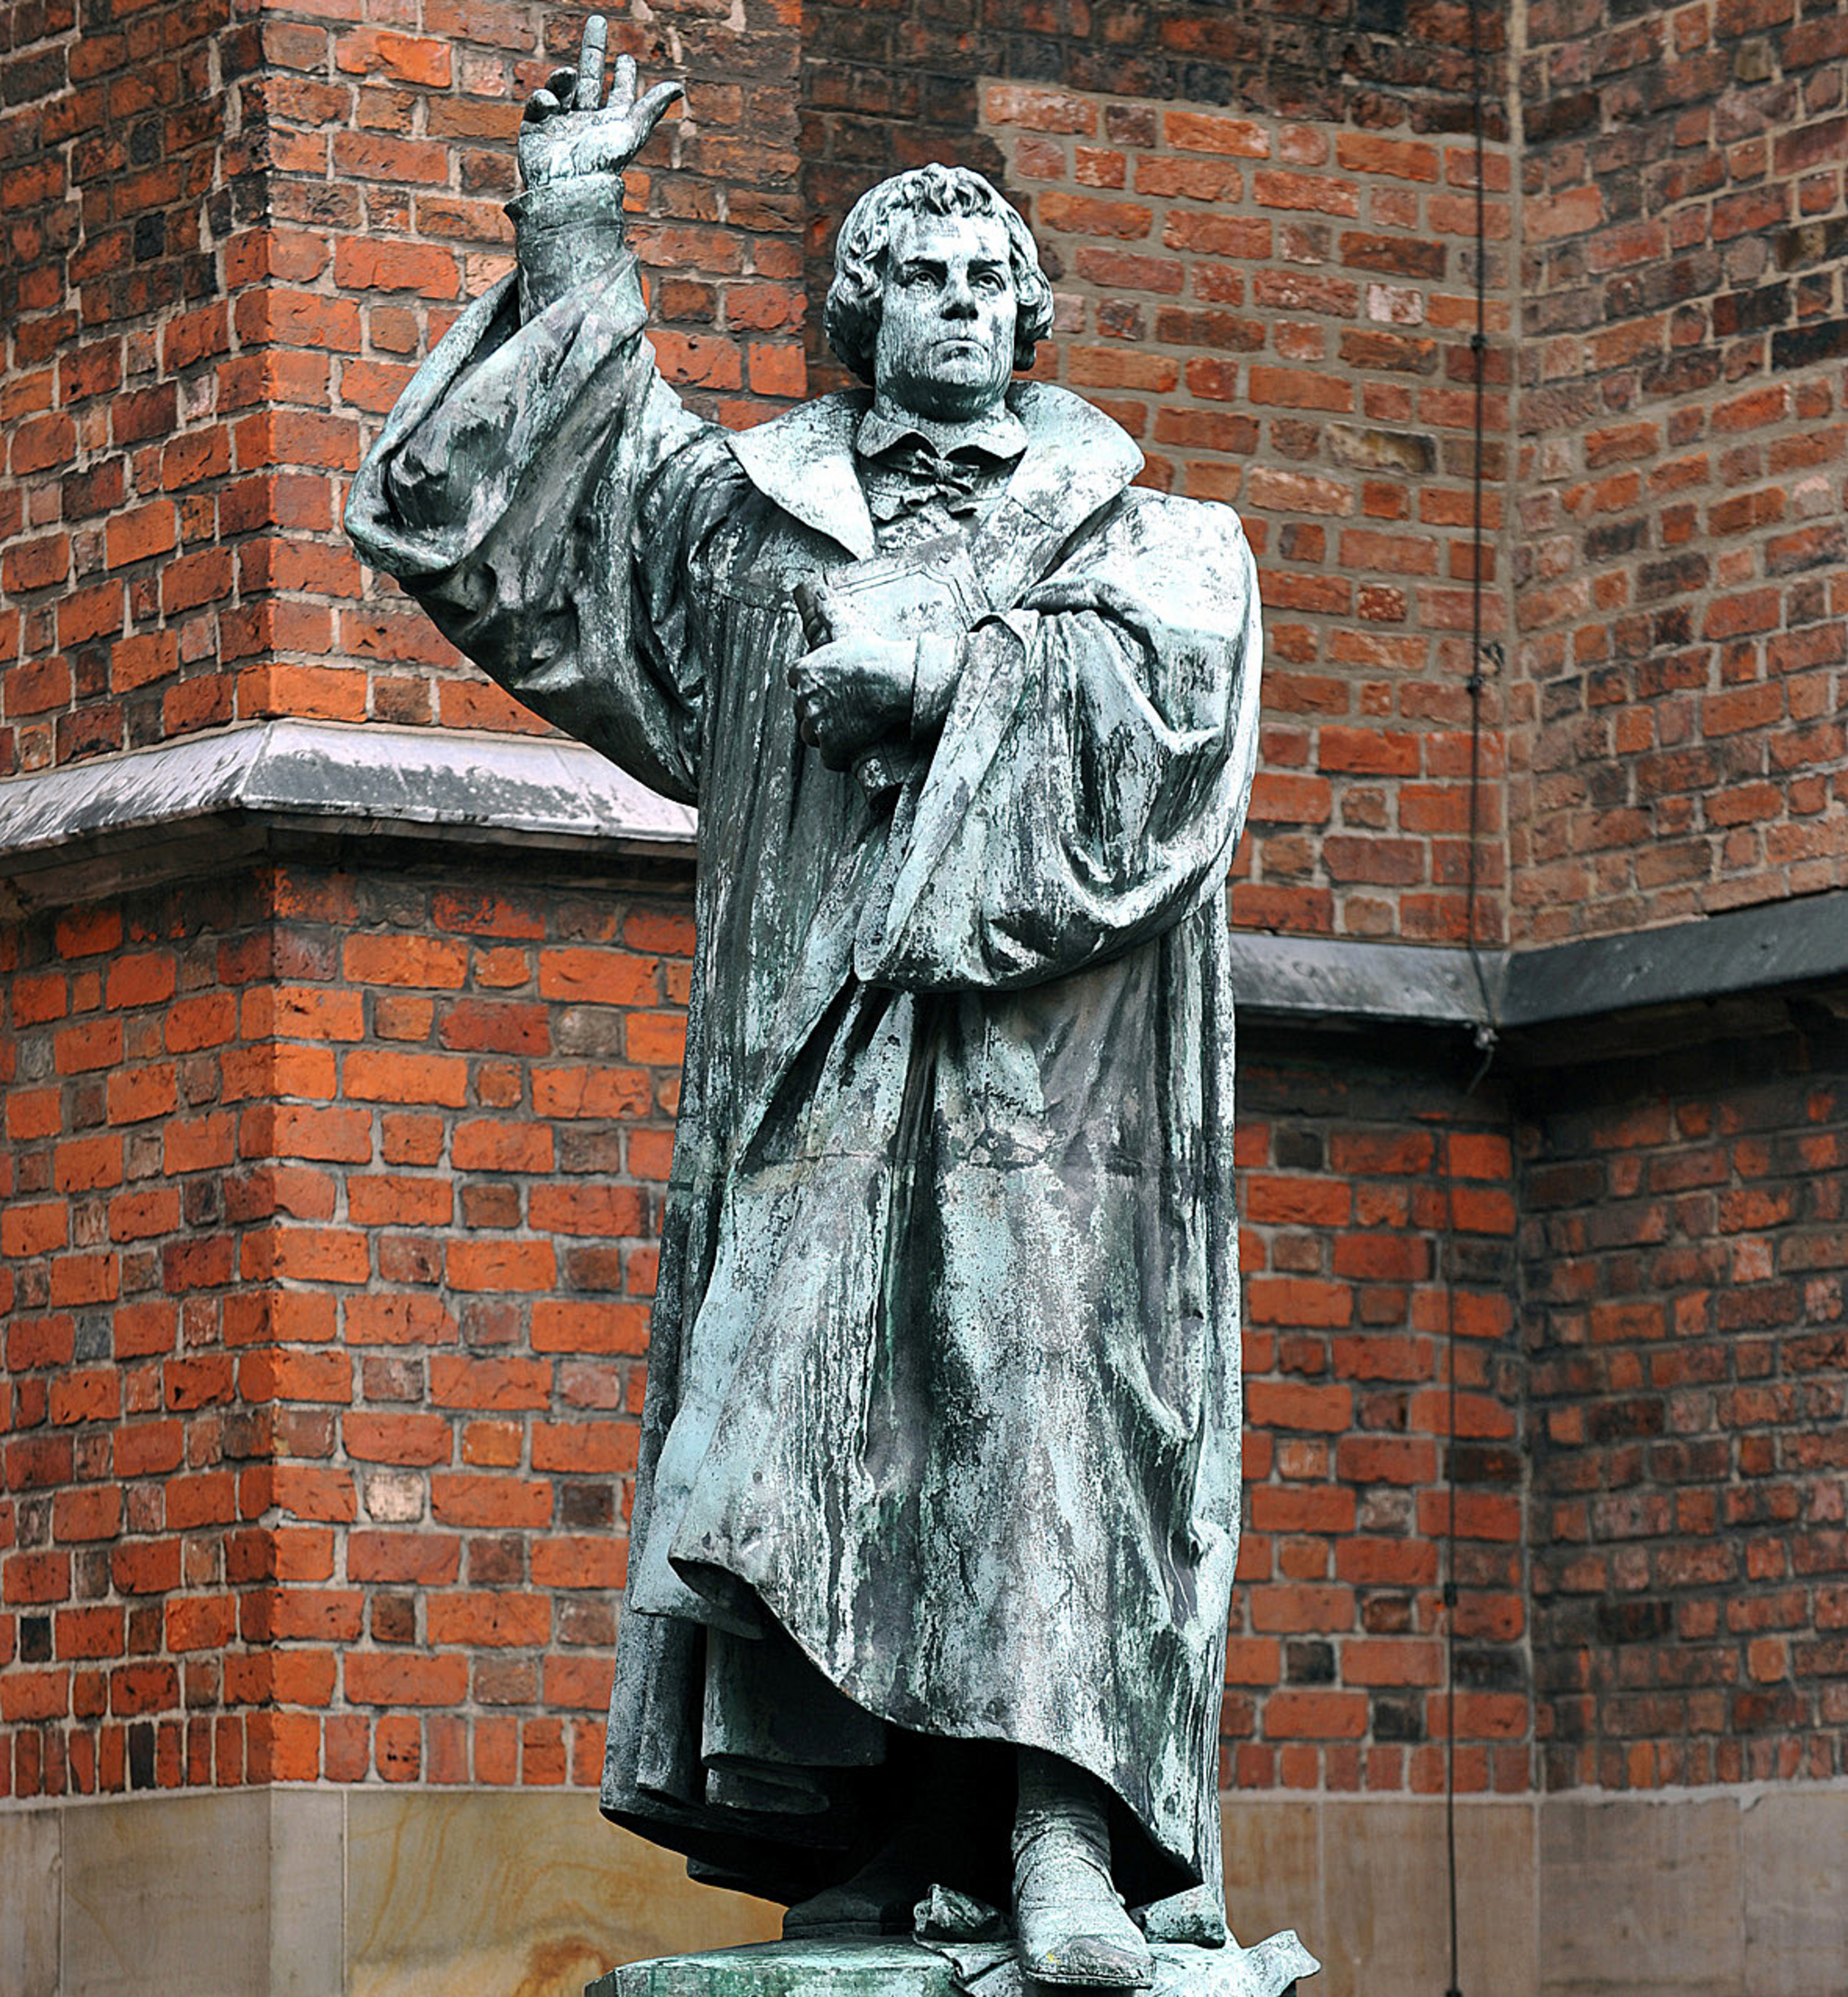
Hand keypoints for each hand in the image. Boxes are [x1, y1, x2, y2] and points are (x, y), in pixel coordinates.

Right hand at [518, 15, 683, 190]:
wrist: (567, 189)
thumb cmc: (602, 163)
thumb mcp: (631, 130)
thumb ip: (652, 106)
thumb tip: (679, 86)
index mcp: (611, 124)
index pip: (619, 93)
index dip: (624, 76)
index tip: (627, 58)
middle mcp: (587, 122)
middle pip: (590, 78)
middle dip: (593, 50)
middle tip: (597, 20)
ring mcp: (561, 125)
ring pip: (564, 87)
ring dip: (565, 76)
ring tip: (571, 73)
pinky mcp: (536, 130)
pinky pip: (540, 103)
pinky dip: (545, 97)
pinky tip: (551, 103)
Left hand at [788, 621, 914, 770]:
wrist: (891, 680)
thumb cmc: (872, 655)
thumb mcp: (847, 631)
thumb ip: (830, 615)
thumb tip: (822, 593)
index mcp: (803, 672)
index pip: (796, 684)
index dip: (812, 688)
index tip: (828, 690)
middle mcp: (804, 698)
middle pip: (802, 712)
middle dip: (818, 713)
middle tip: (843, 711)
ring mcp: (817, 723)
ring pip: (812, 736)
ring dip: (826, 736)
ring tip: (848, 729)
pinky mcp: (832, 745)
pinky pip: (829, 758)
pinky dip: (840, 756)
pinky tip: (854, 747)